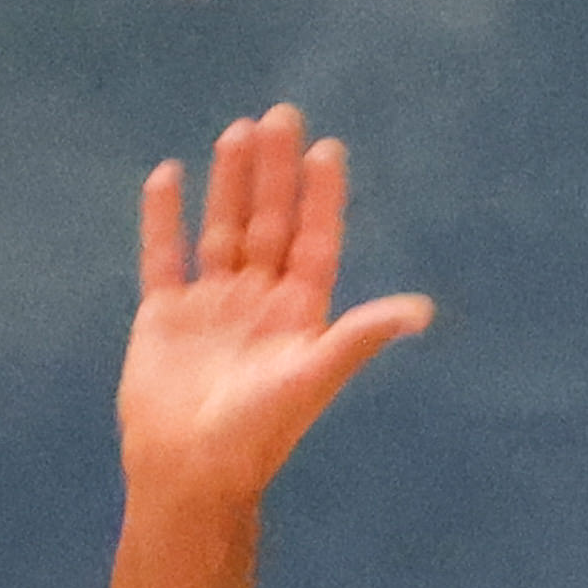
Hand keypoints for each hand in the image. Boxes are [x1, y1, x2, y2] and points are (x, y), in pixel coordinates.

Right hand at [118, 105, 432, 503]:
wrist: (189, 472)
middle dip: (275, 171)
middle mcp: (258, 301)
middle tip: (282, 115)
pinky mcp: (164, 315)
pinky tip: (168, 175)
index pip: (314, 240)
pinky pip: (164, 255)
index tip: (327, 148)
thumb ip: (360, 337)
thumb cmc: (258, 433)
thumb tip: (423, 311)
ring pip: (222, 229)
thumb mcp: (313, 378)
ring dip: (229, 183)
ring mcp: (211, 305)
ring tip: (238, 133)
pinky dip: (164, 218)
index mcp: (299, 313)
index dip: (321, 196)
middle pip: (269, 222)